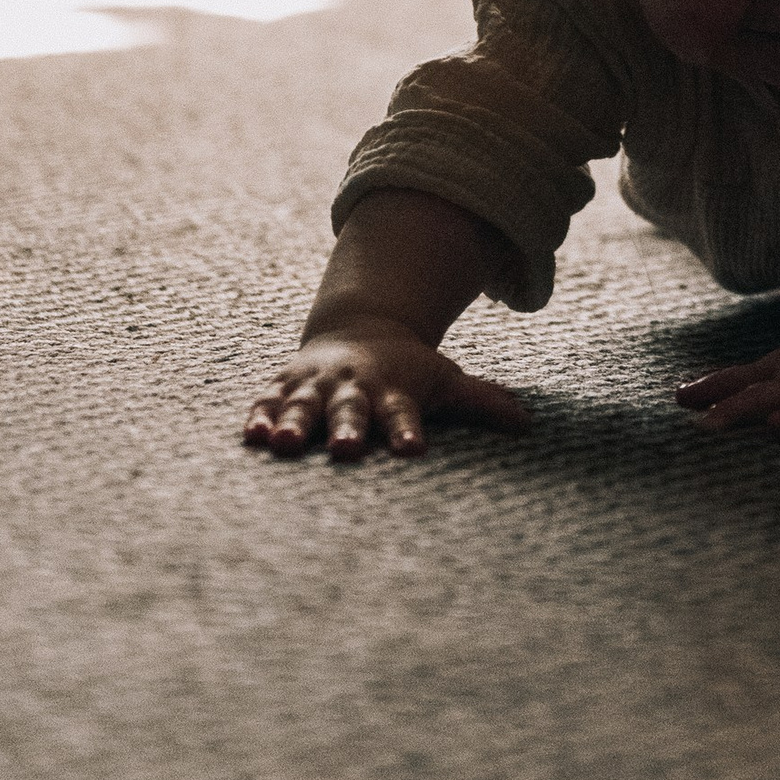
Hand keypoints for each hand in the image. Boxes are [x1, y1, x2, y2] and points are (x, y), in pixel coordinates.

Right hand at [241, 318, 531, 462]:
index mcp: (393, 388)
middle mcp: (353, 386)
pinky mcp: (286, 386)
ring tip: (284, 445)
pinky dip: (260, 417)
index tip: (413, 450)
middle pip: (352, 410)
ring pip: (304, 406)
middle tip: (349, 450)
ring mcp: (316, 385)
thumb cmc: (408, 369)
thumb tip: (528, 423)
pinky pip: (269, 402)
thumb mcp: (445, 379)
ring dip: (295, 424)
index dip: (407, 430)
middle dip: (349, 429)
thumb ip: (481, 402)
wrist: (359, 328)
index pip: (404, 412)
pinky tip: (252, 437)